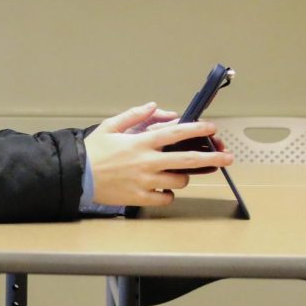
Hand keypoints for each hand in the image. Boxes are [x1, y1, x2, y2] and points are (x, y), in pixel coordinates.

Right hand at [84, 102, 233, 206]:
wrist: (76, 176)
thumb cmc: (92, 152)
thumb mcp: (110, 126)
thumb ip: (134, 115)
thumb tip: (154, 106)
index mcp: (141, 142)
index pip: (176, 133)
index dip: (197, 130)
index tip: (212, 129)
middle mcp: (147, 162)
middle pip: (188, 160)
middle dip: (212, 157)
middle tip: (228, 157)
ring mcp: (145, 181)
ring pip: (179, 181)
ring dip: (182, 176)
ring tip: (177, 174)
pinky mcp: (140, 198)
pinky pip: (165, 198)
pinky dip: (168, 194)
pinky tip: (162, 189)